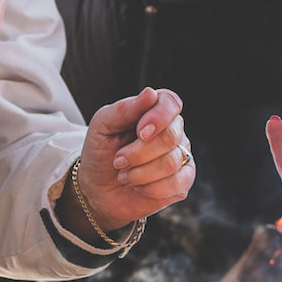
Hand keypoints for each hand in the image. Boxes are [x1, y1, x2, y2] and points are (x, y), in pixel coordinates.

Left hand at [64, 87, 194, 239]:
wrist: (98, 188)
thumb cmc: (101, 152)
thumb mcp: (102, 126)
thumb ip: (124, 109)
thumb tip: (150, 93)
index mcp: (155, 111)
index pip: (170, 103)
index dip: (158, 117)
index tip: (139, 132)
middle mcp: (173, 131)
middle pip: (170, 136)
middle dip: (139, 153)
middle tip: (118, 161)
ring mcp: (181, 156)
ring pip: (171, 162)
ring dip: (140, 173)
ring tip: (124, 175)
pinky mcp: (183, 181)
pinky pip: (177, 183)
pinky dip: (150, 188)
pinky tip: (138, 187)